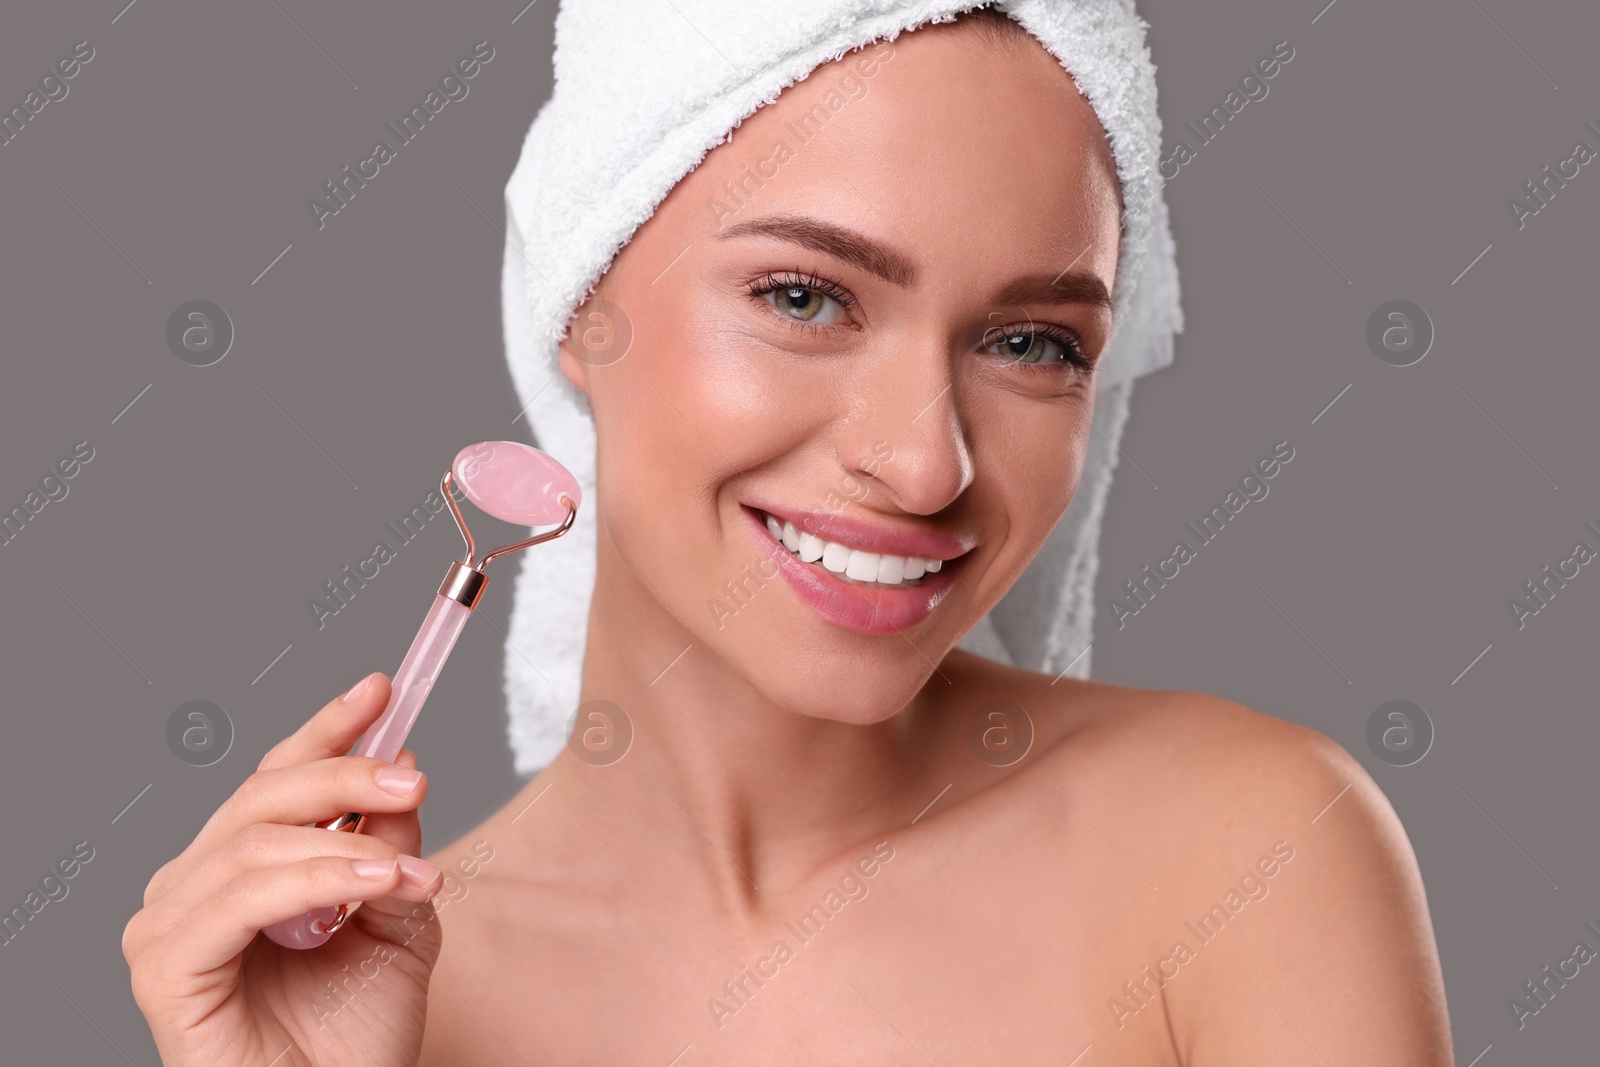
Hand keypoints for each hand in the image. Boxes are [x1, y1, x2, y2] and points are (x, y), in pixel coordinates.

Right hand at [124, 674, 444, 1066]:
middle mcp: (194, 888)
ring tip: (409, 867)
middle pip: (261, 796)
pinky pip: (240, 898)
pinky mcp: (166, 969)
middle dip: (344, 775)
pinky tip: (373, 881)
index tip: (382, 690)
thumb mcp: (396, 919)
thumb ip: (393, 847)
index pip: (276, 779)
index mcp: (240, 869)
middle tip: (412, 783)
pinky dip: (314, 878)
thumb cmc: (353, 1038)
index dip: (326, 730)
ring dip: (343, 840)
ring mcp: (169, 926)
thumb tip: (402, 769)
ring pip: (253, 840)